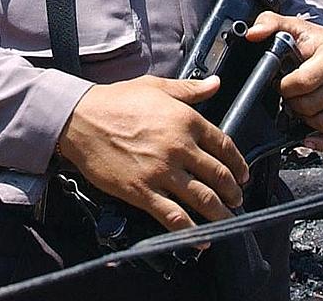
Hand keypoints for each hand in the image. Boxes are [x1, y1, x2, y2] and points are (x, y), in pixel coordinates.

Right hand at [55, 74, 248, 233]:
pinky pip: (173, 217)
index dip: (239, 164)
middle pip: (219, 175)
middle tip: (237, 199)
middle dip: (233, 192)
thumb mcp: (156, 87)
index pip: (225, 145)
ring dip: (221, 214)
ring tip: (228, 220)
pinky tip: (201, 239)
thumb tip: (215, 84)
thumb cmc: (116, 101)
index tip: (242, 173)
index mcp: (186, 120)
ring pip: (203, 199)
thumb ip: (190, 89)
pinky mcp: (142, 192)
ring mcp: (161, 172)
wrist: (80, 119)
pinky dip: (191, 231)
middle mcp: (179, 147)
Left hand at [245, 13, 322, 151]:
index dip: (285, 87)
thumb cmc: (318, 42)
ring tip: (304, 106)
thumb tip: (252, 33)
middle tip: (292, 96)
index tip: (282, 82)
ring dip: (308, 121)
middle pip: (313, 107)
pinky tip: (311, 138)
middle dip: (295, 104)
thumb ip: (270, 23)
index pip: (303, 82)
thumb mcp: (295, 27)